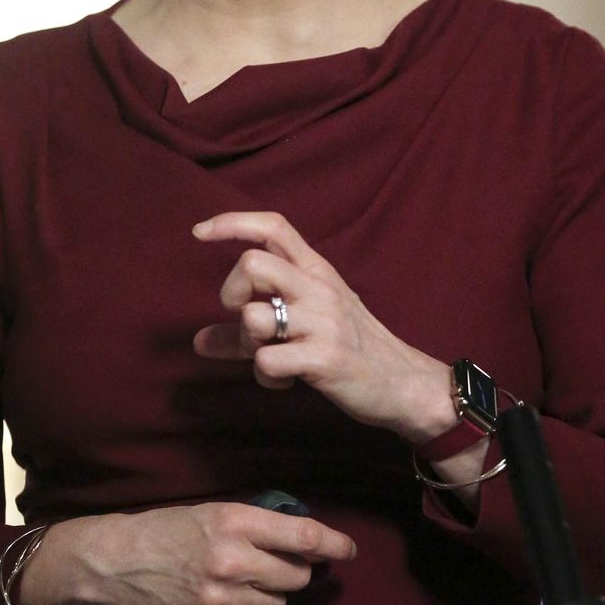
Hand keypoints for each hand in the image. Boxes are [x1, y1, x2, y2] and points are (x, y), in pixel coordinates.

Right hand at [17, 501, 355, 604]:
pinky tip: (223, 604)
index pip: (303, 538)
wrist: (117, 564)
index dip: (334, 544)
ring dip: (268, 599)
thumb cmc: (170, 530)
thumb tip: (309, 546)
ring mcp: (219, 601)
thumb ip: (259, 526)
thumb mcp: (215, 512)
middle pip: (296, 579)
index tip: (349, 551)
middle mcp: (231, 562)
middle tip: (274, 567)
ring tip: (242, 585)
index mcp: (235, 523)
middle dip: (294, 574)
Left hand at [192, 211, 456, 443]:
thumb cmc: (351, 347)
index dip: (232, 222)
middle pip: (252, 263)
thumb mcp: (307, 324)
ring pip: (254, 316)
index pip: (273, 226)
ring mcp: (323, 322)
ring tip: (268, 355)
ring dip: (247, 343)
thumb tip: (199, 342)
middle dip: (230, 292)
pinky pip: (267, 362)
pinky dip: (265, 376)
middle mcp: (319, 288)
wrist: (404, 382)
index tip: (200, 232)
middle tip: (242, 316)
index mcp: (316, 270)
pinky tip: (283, 380)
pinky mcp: (326, 358)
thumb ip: (249, 330)